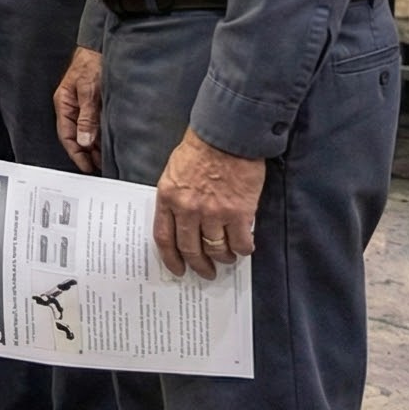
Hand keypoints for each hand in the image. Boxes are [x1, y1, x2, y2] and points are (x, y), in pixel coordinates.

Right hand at [54, 46, 103, 174]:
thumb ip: (86, 117)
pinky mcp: (92, 103)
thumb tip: (84, 140)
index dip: (76, 153)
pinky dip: (98, 135)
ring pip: (85, 131)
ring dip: (93, 145)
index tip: (87, 167)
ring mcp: (81, 106)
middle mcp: (71, 107)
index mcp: (63, 104)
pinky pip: (93, 124)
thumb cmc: (91, 64)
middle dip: (85, 153)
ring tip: (105, 158)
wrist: (99, 48)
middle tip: (99, 166)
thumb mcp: (89, 92)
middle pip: (75, 136)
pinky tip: (106, 142)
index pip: (66, 136)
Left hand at [153, 128, 263, 278]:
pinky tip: (244, 247)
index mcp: (168, 197)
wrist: (226, 137)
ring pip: (216, 249)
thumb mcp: (174, 173)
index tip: (178, 269)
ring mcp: (213, 213)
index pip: (164, 237)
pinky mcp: (238, 213)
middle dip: (199, 265)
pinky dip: (243, 249)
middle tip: (206, 272)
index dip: (171, 258)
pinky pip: (240, 243)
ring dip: (222, 258)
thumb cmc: (199, 150)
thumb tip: (181, 224)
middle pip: (190, 249)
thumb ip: (175, 199)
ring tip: (226, 258)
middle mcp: (188, 209)